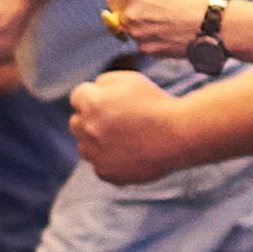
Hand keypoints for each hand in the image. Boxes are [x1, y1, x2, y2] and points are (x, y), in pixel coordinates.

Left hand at [68, 68, 196, 184]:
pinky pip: (99, 165)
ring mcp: (95, 152)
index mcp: (91, 102)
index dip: (93, 98)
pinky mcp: (105, 172)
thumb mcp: (130, 79)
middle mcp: (88, 127)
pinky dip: (110, 161)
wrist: (177, 135)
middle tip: (114, 121)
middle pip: (76, 123)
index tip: (109, 103)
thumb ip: (104, 81)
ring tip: (124, 139)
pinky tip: (129, 154)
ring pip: (84, 147)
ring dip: (96, 142)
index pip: (77, 97)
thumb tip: (92, 90)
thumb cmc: (156, 104)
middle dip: (90, 120)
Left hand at [100, 0, 223, 73]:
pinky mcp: (146, 49)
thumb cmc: (190, 2)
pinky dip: (153, 41)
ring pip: (132, 32)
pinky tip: (171, 36)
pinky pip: (144, 44)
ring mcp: (136, 34)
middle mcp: (129, 14)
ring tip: (168, 25)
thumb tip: (125, 4)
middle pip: (119, 18)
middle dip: (131, 17)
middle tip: (155, 16)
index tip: (132, 3)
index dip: (122, 1)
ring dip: (143, 30)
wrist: (210, 24)